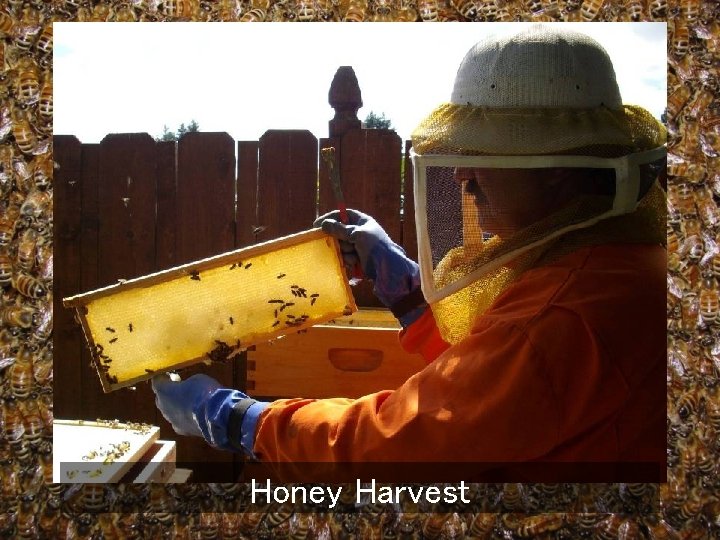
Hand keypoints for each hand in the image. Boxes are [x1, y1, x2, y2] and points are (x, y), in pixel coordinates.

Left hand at [151, 373, 266, 453]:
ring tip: (189, 400)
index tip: (170, 373)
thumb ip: (186, 383)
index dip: (163, 377)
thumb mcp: (196, 379)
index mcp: (163, 391)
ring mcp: (171, 420)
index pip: (156, 381)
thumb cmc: (204, 392)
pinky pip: (179, 420)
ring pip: (169, 410)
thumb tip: (185, 386)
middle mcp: (162, 407)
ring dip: (176, 404)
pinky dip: (184, 416)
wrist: (216, 416)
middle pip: (161, 397)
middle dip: (169, 391)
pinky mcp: (181, 430)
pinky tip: (194, 413)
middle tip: (180, 385)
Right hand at [314, 209, 425, 325]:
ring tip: (354, 255)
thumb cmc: (375, 246)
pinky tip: (354, 263)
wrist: (387, 268)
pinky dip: (348, 260)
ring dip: (345, 251)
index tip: (317, 224)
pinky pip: (345, 257)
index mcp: (363, 221)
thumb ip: (340, 229)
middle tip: (334, 243)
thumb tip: (323, 224)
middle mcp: (360, 232)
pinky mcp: (358, 258)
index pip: (343, 214)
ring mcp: (359, 246)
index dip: (331, 218)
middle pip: (340, 231)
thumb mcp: (357, 234)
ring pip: (341, 246)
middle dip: (338, 239)